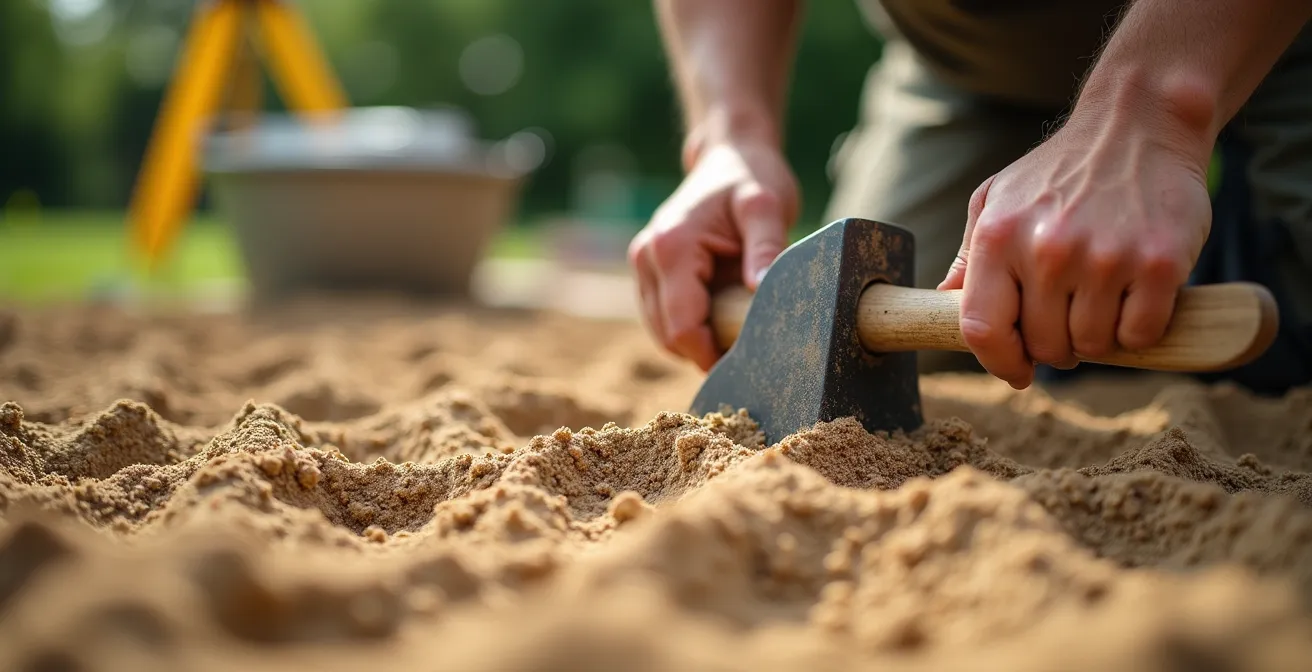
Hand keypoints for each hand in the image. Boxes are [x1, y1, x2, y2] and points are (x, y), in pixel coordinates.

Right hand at [628, 140, 798, 369]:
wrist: (730, 155)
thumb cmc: (752, 177)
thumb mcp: (767, 206)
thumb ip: (766, 246)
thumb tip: (760, 288)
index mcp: (672, 247)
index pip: (681, 327)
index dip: (711, 353)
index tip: (749, 358)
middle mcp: (646, 257)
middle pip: (667, 336)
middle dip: (705, 350)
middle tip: (749, 346)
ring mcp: (642, 264)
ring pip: (662, 332)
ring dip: (697, 340)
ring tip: (737, 327)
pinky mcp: (647, 270)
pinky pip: (663, 317)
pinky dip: (690, 326)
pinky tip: (721, 314)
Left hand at [939, 113, 1212, 388]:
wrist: (1139, 124)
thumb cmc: (1061, 169)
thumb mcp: (997, 198)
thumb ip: (971, 255)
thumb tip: (942, 302)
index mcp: (999, 237)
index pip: (981, 329)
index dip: (998, 362)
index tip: (1017, 370)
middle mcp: (1047, 249)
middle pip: (1043, 345)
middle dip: (1056, 344)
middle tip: (1071, 315)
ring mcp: (1104, 257)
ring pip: (1091, 345)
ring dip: (1098, 337)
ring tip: (1102, 299)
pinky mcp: (1157, 264)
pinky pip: (1139, 335)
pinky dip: (1138, 331)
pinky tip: (1135, 298)